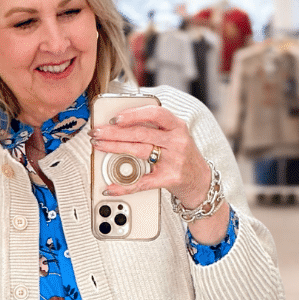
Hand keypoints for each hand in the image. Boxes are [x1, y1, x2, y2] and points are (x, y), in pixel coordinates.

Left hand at [91, 105, 230, 246]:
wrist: (200, 182)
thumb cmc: (183, 156)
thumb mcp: (174, 135)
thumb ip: (154, 127)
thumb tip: (122, 122)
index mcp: (177, 126)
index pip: (155, 114)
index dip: (133, 114)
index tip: (115, 117)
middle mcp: (176, 141)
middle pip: (140, 133)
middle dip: (114, 132)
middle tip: (97, 132)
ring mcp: (174, 161)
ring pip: (139, 151)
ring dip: (114, 148)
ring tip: (99, 146)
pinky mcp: (169, 179)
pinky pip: (142, 182)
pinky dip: (124, 185)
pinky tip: (111, 186)